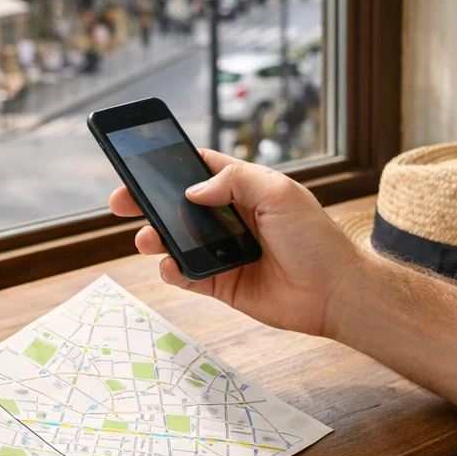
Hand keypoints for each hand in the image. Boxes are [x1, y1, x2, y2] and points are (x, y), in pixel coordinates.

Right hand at [109, 150, 363, 337]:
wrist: (335, 293)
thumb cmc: (316, 239)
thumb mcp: (279, 193)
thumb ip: (234, 181)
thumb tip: (192, 191)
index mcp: (245, 190)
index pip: (200, 169)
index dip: (170, 164)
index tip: (140, 162)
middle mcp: (231, 219)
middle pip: (178, 206)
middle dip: (147, 202)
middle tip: (121, 203)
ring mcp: (225, 252)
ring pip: (176, 241)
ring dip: (155, 237)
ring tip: (145, 239)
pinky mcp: (223, 284)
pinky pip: (187, 276)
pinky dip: (172, 271)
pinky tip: (169, 266)